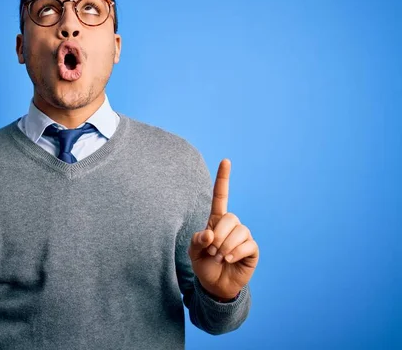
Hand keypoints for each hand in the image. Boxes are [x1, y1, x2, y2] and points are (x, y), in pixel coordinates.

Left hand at [188, 159, 258, 299]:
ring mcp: (243, 236)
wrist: (215, 285)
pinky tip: (229, 260)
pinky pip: (247, 244)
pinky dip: (235, 253)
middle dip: (218, 235)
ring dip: (225, 246)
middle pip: (229, 217)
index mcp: (216, 220)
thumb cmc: (204, 265)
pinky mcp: (252, 248)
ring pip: (239, 231)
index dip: (223, 178)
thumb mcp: (194, 252)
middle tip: (212, 251)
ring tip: (220, 257)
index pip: (221, 196)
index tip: (226, 160)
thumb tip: (210, 234)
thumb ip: (197, 241)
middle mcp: (232, 225)